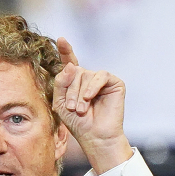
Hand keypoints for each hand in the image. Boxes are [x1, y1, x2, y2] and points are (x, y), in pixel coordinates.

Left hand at [51, 38, 131, 173]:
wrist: (94, 136)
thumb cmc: (77, 122)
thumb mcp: (60, 103)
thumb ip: (61, 83)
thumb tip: (72, 66)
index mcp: (75, 82)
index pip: (69, 62)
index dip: (65, 50)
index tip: (61, 39)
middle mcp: (88, 77)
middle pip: (74, 71)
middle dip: (70, 90)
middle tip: (73, 108)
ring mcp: (101, 79)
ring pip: (86, 74)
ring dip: (80, 93)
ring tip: (81, 109)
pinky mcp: (114, 82)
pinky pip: (100, 76)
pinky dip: (93, 87)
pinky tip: (90, 98)